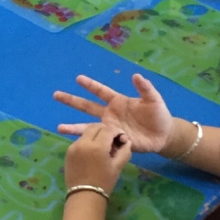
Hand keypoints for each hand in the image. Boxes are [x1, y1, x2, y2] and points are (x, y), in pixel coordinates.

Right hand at [55, 73, 174, 152]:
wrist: (163, 136)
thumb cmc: (158, 115)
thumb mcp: (153, 100)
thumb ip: (145, 89)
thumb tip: (136, 75)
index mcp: (118, 101)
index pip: (100, 91)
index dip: (90, 85)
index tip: (78, 78)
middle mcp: (110, 114)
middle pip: (87, 106)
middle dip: (72, 100)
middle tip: (56, 95)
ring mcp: (109, 128)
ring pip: (88, 127)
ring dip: (73, 127)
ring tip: (59, 127)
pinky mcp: (113, 141)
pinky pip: (98, 142)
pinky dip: (87, 143)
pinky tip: (77, 145)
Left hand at [64, 122, 132, 194]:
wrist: (84, 196)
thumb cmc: (104, 182)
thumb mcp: (118, 166)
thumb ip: (124, 151)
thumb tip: (126, 141)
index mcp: (97, 146)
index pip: (108, 129)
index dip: (116, 131)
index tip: (121, 138)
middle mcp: (83, 143)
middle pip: (95, 127)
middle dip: (105, 130)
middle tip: (112, 139)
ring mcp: (73, 146)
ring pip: (86, 132)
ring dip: (96, 134)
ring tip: (103, 146)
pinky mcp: (68, 151)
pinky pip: (79, 140)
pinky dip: (88, 141)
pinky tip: (93, 151)